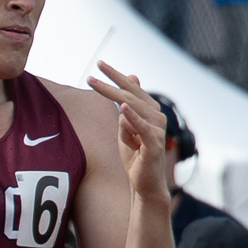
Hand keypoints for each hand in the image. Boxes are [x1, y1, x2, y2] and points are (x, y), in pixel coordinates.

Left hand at [87, 62, 168, 203]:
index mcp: (150, 111)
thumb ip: (130, 104)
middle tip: (90, 76)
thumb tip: (133, 76)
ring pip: (132, 109)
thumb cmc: (136, 156)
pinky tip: (122, 109)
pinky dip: (132, 118)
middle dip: (109, 85)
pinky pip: (142, 128)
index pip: (132, 88)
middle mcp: (157, 116)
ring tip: (103, 98)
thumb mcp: (128, 126)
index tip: (99, 64)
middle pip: (129, 95)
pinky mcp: (154, 144)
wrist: (145, 184)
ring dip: (116, 106)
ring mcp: (157, 129)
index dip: (116, 75)